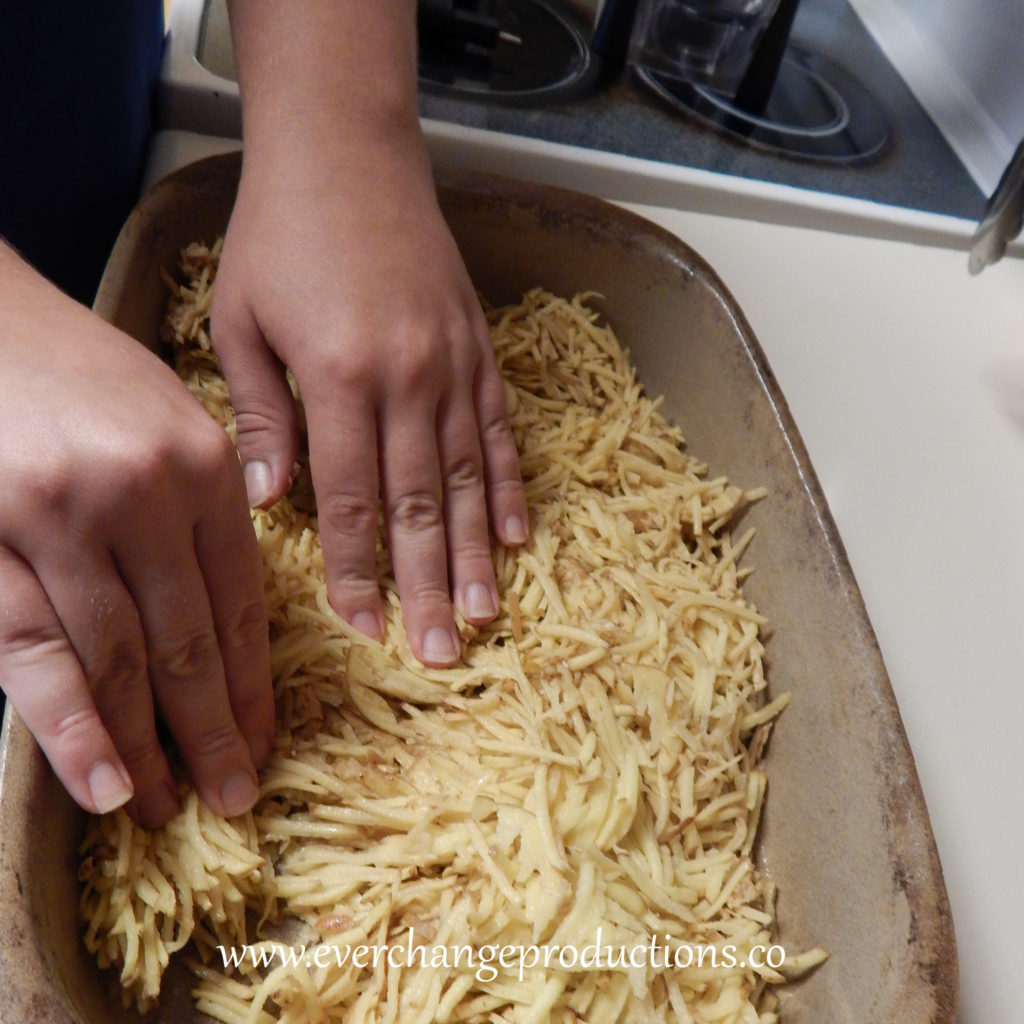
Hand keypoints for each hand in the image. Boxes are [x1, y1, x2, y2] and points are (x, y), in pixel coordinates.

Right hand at [0, 246, 273, 827]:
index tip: (263, 741)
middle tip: (235, 795)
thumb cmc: (81, 374)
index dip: (252, 684)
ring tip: (166, 806)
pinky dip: (69, 725)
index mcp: (203, 467)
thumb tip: (231, 611)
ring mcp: (64, 520)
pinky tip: (98, 781)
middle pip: (188, 643)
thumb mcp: (171, 418)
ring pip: (117, 660)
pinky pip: (35, 650)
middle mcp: (144, 497)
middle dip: (212, 730)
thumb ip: (207, 507)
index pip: (240, 604)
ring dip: (144, 745)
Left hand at [210, 126, 527, 665]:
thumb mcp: (241, 323)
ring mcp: (453, 367)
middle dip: (427, 587)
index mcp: (342, 380)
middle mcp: (409, 382)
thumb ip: (263, 417)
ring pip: (467, 480)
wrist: (349, 156)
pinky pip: (498, 433)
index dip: (362, 573)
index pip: (354, 502)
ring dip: (475, 553)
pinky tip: (516, 535)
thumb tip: (272, 504)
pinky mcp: (479, 352)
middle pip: (421, 507)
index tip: (368, 631)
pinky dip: (508, 488)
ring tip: (484, 613)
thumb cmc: (283, 236)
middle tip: (444, 654)